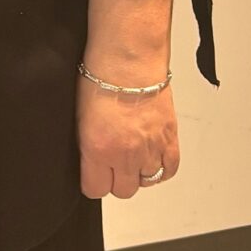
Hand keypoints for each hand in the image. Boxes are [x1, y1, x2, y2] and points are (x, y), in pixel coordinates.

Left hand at [77, 78, 179, 200]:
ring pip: (146, 181)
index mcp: (98, 149)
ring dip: (138, 172)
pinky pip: (169, 170)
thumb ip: (87, 146)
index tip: (93, 176)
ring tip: (132, 155)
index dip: (93, 183)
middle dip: (116, 180)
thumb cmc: (101, 78)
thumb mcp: (80, 117)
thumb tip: (90, 161)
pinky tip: (152, 156)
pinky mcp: (170, 140)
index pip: (95, 190)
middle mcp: (125, 155)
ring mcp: (150, 149)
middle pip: (123, 190)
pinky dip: (161, 167)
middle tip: (112, 164)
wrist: (129, 60)